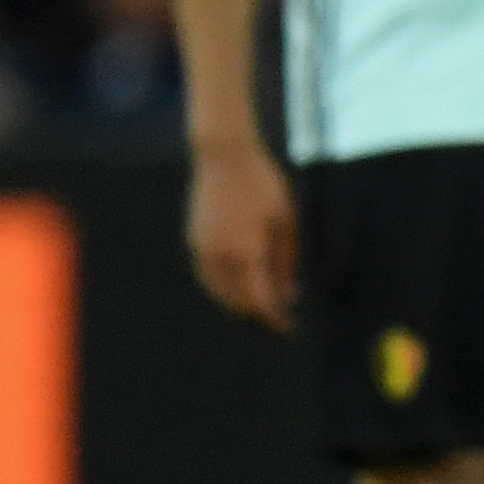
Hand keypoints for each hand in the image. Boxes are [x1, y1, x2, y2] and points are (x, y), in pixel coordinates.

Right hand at [187, 132, 295, 331]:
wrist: (224, 157)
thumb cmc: (264, 185)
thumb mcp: (286, 221)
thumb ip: (287, 261)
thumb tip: (289, 295)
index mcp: (246, 252)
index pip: (259, 300)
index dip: (273, 318)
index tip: (288, 327)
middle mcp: (219, 256)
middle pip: (236, 302)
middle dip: (256, 315)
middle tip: (276, 320)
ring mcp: (202, 249)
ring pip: (218, 292)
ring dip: (238, 305)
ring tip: (260, 308)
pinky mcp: (194, 241)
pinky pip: (207, 277)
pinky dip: (222, 289)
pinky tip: (238, 288)